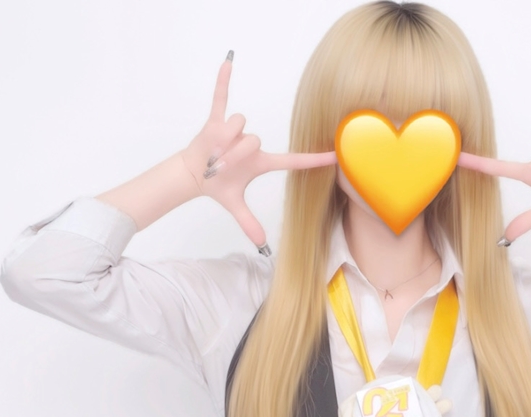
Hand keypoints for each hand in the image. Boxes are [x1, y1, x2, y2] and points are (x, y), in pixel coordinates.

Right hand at [181, 52, 336, 246]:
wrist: (194, 174)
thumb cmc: (218, 185)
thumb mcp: (234, 205)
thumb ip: (249, 222)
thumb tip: (262, 243)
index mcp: (262, 161)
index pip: (294, 160)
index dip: (314, 159)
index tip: (336, 154)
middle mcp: (252, 142)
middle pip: (255, 141)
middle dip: (236, 155)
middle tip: (223, 166)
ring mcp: (235, 130)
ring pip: (239, 127)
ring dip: (224, 142)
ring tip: (214, 153)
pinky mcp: (217, 119)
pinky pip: (222, 96)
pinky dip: (223, 80)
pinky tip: (229, 60)